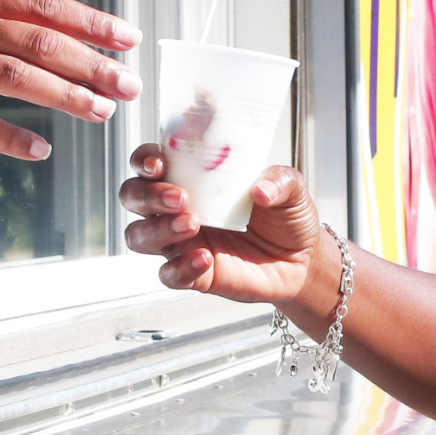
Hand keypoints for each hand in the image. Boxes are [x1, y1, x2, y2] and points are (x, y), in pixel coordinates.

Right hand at [120, 146, 332, 308]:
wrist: (302, 260)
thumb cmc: (285, 216)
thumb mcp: (291, 188)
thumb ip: (280, 180)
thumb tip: (261, 189)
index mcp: (192, 178)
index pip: (149, 163)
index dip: (144, 160)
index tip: (159, 163)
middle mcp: (176, 209)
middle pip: (133, 197)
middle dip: (148, 195)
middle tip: (181, 198)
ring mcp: (181, 242)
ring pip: (139, 236)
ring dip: (158, 229)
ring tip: (192, 223)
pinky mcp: (193, 273)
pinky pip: (169, 274)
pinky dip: (181, 267)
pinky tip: (205, 259)